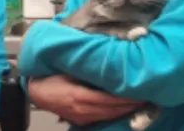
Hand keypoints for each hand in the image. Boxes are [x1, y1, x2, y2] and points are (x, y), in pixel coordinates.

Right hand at [28, 75, 145, 125]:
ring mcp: (82, 117)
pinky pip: (102, 117)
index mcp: (81, 96)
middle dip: (132, 104)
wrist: (36, 91)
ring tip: (139, 101)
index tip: (142, 91)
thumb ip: (85, 69)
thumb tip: (105, 64)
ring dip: (125, 110)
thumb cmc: (50, 77)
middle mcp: (84, 110)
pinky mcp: (81, 120)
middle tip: (148, 96)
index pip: (111, 100)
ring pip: (110, 115)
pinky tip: (122, 107)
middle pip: (114, 110)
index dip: (128, 97)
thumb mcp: (67, 70)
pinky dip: (115, 112)